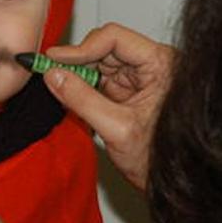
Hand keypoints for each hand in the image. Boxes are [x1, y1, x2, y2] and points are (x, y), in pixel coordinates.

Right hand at [44, 23, 175, 189]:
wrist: (172, 184)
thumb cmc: (160, 160)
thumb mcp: (117, 129)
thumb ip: (83, 100)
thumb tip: (53, 76)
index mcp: (161, 65)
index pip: (115, 39)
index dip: (81, 47)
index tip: (54, 59)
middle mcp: (153, 65)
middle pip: (105, 47)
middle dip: (77, 61)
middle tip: (49, 72)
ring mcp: (141, 78)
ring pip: (100, 62)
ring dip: (78, 74)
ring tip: (58, 86)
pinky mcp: (130, 91)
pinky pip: (100, 79)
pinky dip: (83, 86)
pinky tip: (70, 94)